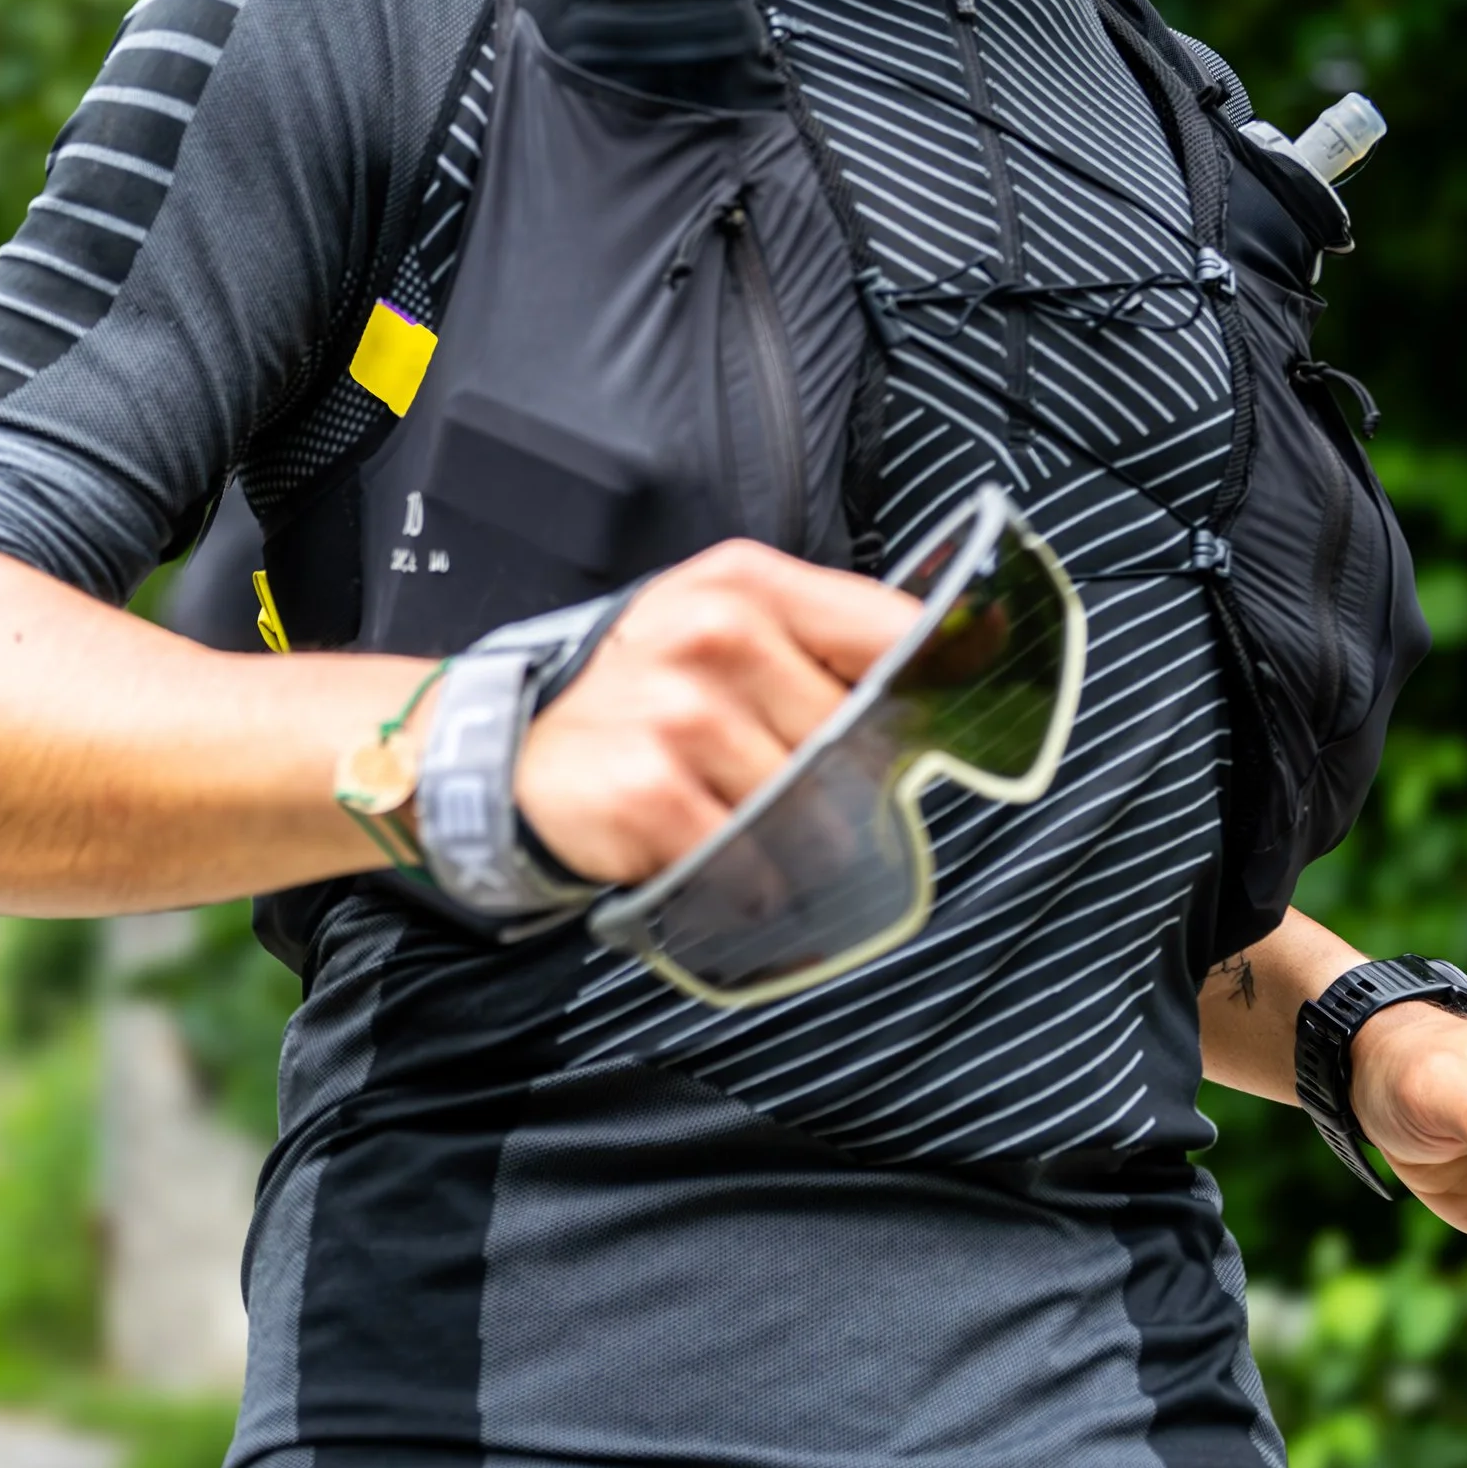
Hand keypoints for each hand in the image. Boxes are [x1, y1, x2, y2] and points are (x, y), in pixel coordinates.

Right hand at [513, 539, 919, 890]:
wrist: (507, 746)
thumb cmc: (639, 693)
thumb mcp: (722, 627)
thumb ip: (827, 640)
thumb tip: (959, 660)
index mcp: (747, 586)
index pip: (890, 632)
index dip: (934, 687)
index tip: (945, 724)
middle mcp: (717, 636)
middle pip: (854, 741)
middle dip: (836, 785)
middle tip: (777, 787)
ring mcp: (682, 714)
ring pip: (811, 814)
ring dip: (785, 843)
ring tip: (730, 819)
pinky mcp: (652, 791)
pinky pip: (748, 864)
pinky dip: (739, 881)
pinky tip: (702, 854)